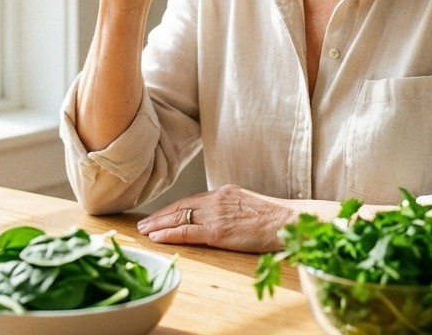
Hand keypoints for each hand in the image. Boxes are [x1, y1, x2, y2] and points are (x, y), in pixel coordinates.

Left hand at [136, 185, 302, 253]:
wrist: (288, 221)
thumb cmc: (276, 220)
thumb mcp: (249, 207)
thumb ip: (232, 210)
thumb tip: (222, 221)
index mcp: (225, 193)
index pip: (191, 200)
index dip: (172, 209)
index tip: (159, 216)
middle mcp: (217, 200)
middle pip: (180, 206)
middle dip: (159, 216)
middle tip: (143, 223)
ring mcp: (216, 214)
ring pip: (179, 217)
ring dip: (158, 225)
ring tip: (144, 231)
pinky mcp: (217, 231)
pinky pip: (186, 232)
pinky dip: (169, 234)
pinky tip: (156, 238)